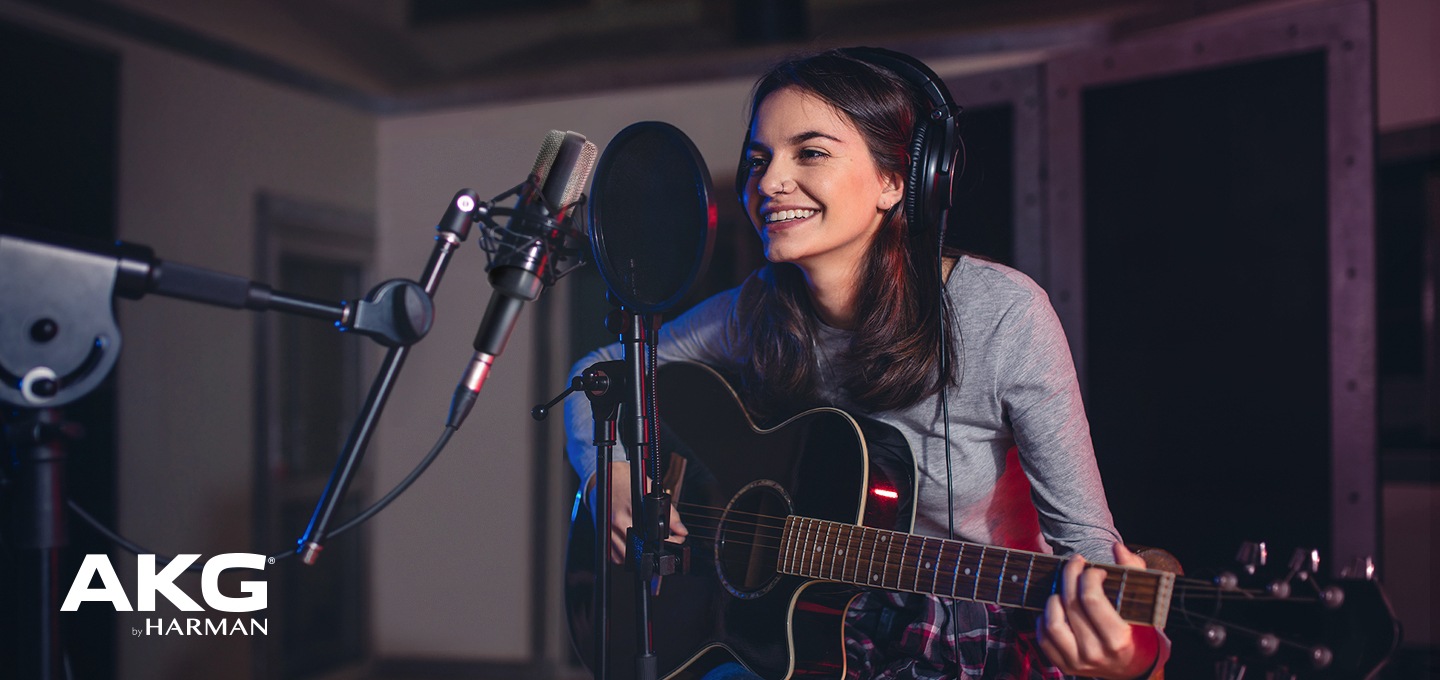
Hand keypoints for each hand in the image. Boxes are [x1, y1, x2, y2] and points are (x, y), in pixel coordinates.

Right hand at [588, 460, 688, 563]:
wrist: (607, 478)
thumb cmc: (629, 482)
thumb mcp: (653, 493)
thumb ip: (670, 513)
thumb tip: (682, 531)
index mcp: (633, 510)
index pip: (654, 536)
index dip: (667, 541)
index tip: (674, 540)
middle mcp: (619, 520)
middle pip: (641, 548)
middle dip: (655, 549)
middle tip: (662, 542)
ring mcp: (610, 529)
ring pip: (628, 555)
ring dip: (640, 553)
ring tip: (646, 540)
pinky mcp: (604, 536)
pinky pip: (616, 556)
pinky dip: (626, 554)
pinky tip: (632, 542)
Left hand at [1037, 544, 1162, 678]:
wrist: (1133, 667)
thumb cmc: (1138, 632)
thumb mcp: (1143, 605)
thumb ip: (1133, 572)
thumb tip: (1117, 549)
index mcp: (1118, 639)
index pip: (1092, 600)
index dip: (1089, 577)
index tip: (1096, 570)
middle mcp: (1095, 653)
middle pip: (1071, 605)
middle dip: (1070, 576)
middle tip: (1074, 564)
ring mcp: (1077, 662)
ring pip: (1052, 622)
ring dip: (1054, 598)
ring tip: (1064, 589)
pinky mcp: (1064, 665)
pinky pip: (1043, 638)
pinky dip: (1043, 619)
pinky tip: (1055, 607)